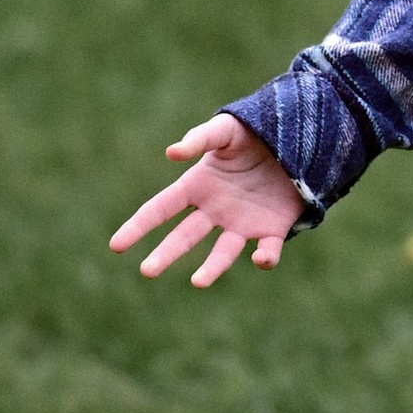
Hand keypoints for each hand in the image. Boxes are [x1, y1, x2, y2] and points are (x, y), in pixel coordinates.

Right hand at [111, 112, 302, 288]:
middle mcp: (215, 210)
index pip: (160, 209)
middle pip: (184, 237)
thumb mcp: (226, 130)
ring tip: (197, 282)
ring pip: (222, 253)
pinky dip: (265, 258)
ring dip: (211, 268)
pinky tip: (260, 257)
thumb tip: (171, 153)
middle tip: (147, 271)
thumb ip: (200, 139)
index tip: (116, 245)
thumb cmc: (253, 134)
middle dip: (165, 254)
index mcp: (197, 186)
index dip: (138, 226)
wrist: (296, 140)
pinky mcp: (271, 230)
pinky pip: (267, 250)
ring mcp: (242, 224)